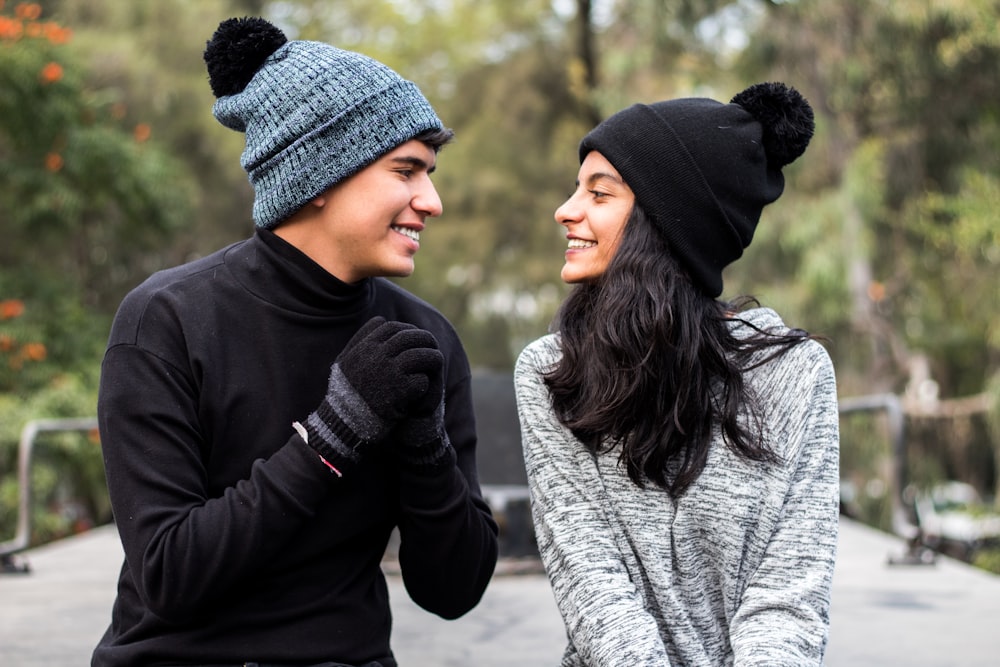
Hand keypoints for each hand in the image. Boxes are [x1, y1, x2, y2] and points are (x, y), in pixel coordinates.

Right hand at [303, 316, 442, 468]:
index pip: (392, 328)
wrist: (344, 423)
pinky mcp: (401, 391)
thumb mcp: (343, 361)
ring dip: (432, 358)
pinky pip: (421, 380)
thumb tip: (380, 320)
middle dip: (424, 339)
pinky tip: (423, 386)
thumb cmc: (344, 393)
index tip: (414, 336)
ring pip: (421, 356)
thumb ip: (360, 339)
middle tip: (432, 344)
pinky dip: (424, 382)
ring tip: (436, 362)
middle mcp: (377, 356)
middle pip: (410, 338)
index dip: (406, 329)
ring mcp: (390, 372)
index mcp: (365, 347)